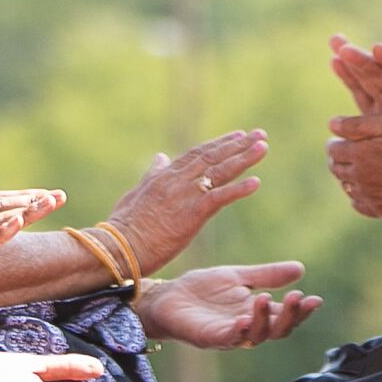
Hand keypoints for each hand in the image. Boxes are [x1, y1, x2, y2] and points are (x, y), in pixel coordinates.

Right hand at [104, 128, 265, 269]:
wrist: (117, 248)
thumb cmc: (125, 226)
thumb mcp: (137, 193)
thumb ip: (152, 174)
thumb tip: (160, 156)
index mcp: (165, 176)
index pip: (197, 153)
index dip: (220, 144)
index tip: (239, 135)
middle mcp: (176, 180)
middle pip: (213, 157)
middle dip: (238, 145)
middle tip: (260, 134)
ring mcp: (184, 196)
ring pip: (219, 172)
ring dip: (244, 158)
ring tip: (263, 147)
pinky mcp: (190, 214)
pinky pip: (219, 198)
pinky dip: (238, 189)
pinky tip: (256, 182)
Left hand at [136, 262, 322, 348]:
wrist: (166, 296)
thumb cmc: (201, 290)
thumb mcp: (238, 277)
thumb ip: (267, 276)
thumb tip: (301, 268)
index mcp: (255, 313)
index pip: (284, 316)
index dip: (300, 310)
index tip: (315, 299)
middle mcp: (246, 327)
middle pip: (276, 330)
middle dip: (290, 317)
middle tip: (298, 298)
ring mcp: (228, 334)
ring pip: (255, 335)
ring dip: (263, 319)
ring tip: (265, 299)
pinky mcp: (208, 338)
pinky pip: (227, 338)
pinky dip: (237, 331)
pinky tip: (243, 319)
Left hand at [326, 109, 381, 221]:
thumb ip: (359, 124)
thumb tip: (332, 125)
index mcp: (358, 153)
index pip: (333, 148)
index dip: (337, 140)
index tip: (344, 137)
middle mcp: (358, 177)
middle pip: (336, 167)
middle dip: (339, 157)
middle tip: (350, 150)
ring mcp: (368, 196)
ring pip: (346, 186)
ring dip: (348, 175)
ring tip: (361, 166)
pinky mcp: (380, 210)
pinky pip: (358, 204)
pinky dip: (358, 195)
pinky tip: (369, 187)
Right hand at [330, 36, 381, 158]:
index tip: (377, 49)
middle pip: (381, 72)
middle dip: (362, 58)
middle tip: (342, 45)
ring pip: (367, 79)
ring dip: (351, 62)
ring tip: (335, 43)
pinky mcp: (376, 118)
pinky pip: (360, 95)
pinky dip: (349, 79)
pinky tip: (335, 63)